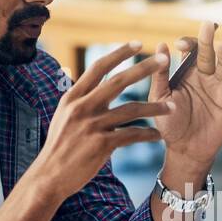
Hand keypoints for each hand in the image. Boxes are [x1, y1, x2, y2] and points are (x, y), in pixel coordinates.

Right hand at [31, 43, 173, 200]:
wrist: (49, 176)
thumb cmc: (59, 146)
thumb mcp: (61, 116)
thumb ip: (75, 98)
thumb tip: (73, 75)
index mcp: (72, 97)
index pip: (98, 68)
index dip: (119, 54)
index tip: (137, 44)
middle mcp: (82, 107)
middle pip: (118, 81)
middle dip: (143, 69)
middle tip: (164, 60)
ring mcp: (92, 125)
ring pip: (131, 110)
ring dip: (155, 108)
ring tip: (172, 108)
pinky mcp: (101, 144)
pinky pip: (131, 135)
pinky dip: (147, 135)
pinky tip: (158, 136)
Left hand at [151, 21, 221, 179]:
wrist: (184, 150)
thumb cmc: (169, 124)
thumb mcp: (160, 97)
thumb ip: (160, 74)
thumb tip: (160, 44)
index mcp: (186, 73)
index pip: (190, 50)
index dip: (188, 43)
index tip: (179, 45)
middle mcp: (204, 76)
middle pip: (209, 51)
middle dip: (208, 38)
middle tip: (207, 25)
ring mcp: (218, 87)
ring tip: (218, 46)